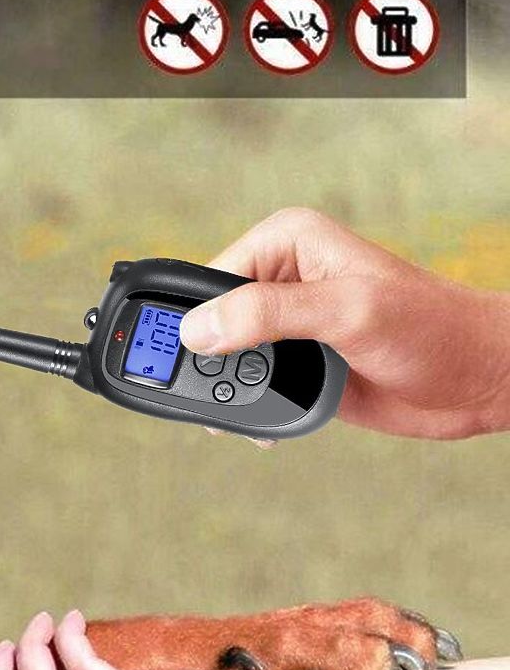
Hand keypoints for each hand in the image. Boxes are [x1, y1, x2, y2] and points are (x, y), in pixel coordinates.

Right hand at [178, 208, 509, 438]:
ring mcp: (290, 323)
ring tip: (236, 415)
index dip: (196, 318)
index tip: (188, 357)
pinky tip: (261, 425)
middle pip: (213, 318)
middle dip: (210, 359)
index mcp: (286, 243)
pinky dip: (251, 408)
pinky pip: (255, 383)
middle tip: (213, 392)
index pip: (213, 277)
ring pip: (229, 355)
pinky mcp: (301, 363)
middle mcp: (282, 278)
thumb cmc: (432, 328)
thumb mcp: (345, 312)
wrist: (483, 379)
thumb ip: (268, 315)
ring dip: (229, 387)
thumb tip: (198, 328)